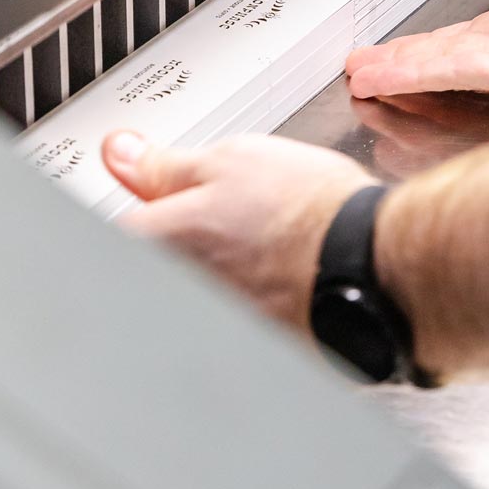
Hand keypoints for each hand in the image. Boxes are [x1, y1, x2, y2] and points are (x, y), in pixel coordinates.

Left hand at [101, 131, 376, 328]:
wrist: (370, 257)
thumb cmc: (308, 211)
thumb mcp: (231, 159)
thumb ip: (164, 164)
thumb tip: (121, 153)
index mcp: (162, 240)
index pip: (117, 225)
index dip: (137, 202)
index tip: (153, 189)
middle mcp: (180, 287)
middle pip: (159, 257)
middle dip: (180, 233)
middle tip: (224, 207)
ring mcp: (216, 314)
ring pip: (200, 281)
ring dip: (219, 261)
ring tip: (263, 235)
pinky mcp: (254, 334)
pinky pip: (237, 304)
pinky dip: (251, 286)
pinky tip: (281, 265)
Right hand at [346, 0, 488, 97]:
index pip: (474, 35)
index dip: (432, 40)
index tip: (397, 45)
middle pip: (456, 58)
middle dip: (406, 63)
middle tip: (363, 68)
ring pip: (453, 70)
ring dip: (404, 71)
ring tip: (362, 74)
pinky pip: (467, 67)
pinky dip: (424, 69)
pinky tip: (391, 71)